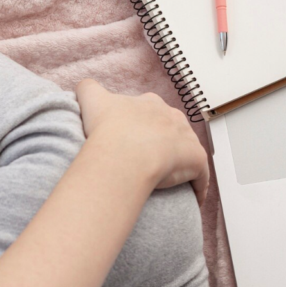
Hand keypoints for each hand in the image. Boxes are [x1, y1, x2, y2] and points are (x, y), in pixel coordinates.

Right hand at [75, 80, 209, 205]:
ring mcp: (186, 137)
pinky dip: (196, 187)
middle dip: (162, 141)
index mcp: (149, 103)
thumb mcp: (90, 99)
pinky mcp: (196, 160)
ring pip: (186, 150)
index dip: (139, 124)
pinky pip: (199, 175)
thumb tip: (86, 87)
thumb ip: (87, 89)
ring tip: (167, 180)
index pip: (148, 110)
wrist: (122, 153)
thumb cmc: (108, 130)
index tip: (130, 138)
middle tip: (146, 161)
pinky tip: (189, 199)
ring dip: (180, 163)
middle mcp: (171, 116)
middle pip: (170, 128)